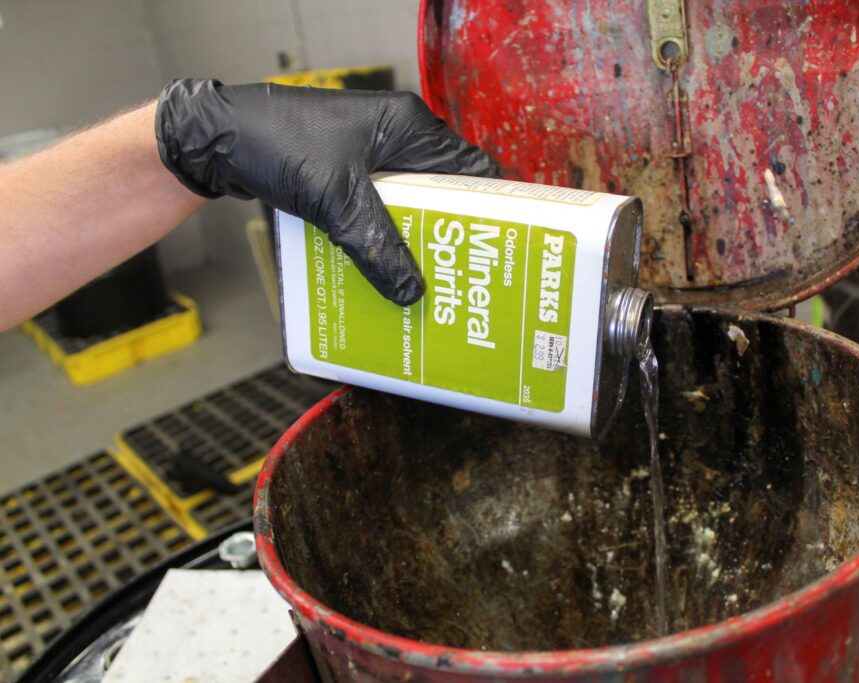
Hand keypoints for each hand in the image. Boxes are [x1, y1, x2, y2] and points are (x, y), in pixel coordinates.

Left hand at [155, 79, 497, 304]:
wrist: (214, 139)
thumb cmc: (275, 143)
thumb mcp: (335, 199)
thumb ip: (376, 245)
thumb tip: (411, 291)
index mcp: (408, 128)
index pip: (469, 169)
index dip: (489, 208)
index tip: (499, 248)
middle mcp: (395, 138)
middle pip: (441, 192)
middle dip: (451, 234)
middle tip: (464, 276)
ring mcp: (370, 155)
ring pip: (409, 204)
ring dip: (413, 240)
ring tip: (428, 282)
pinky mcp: (346, 174)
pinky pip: (378, 210)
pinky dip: (382, 238)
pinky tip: (383, 270)